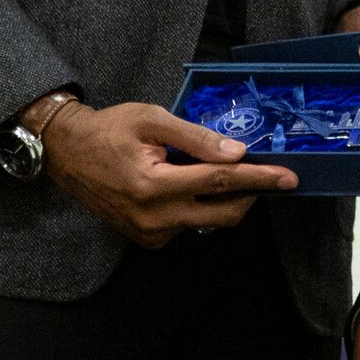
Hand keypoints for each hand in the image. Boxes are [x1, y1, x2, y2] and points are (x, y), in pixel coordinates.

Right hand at [39, 99, 295, 248]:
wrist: (69, 154)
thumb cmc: (110, 130)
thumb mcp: (152, 120)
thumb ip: (195, 137)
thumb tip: (236, 153)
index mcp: (153, 185)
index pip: (220, 183)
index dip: (258, 178)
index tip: (289, 177)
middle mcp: (154, 218)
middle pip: (223, 213)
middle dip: (252, 195)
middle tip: (270, 174)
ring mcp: (150, 234)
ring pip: (208, 222)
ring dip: (226, 200)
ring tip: (223, 171)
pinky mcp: (148, 240)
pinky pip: (189, 226)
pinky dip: (201, 207)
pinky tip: (189, 184)